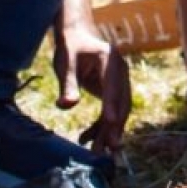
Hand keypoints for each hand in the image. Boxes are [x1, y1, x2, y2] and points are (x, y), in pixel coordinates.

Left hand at [53, 24, 130, 154]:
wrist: (77, 36)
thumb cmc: (70, 48)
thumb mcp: (65, 64)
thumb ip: (67, 84)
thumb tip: (66, 106)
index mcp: (110, 59)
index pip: (113, 86)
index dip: (112, 105)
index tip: (110, 123)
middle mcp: (120, 71)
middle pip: (121, 102)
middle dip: (114, 126)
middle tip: (108, 148)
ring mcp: (119, 81)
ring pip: (118, 110)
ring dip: (108, 131)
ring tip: (97, 151)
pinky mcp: (113, 90)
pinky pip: (110, 111)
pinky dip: (100, 125)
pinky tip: (86, 138)